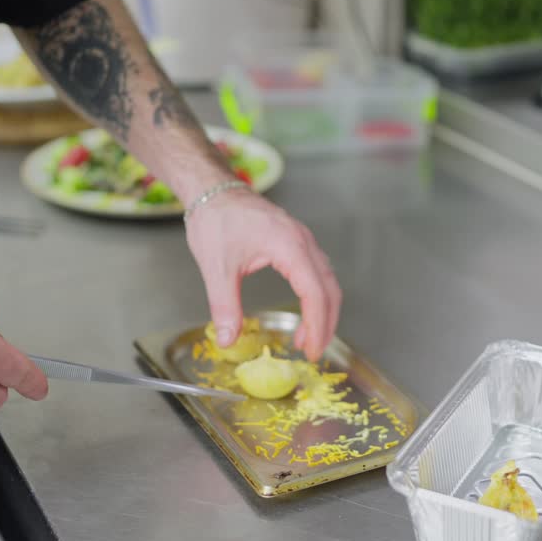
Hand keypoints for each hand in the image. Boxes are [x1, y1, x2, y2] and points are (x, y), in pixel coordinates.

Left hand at [185, 190, 341, 361]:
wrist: (212, 189)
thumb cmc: (215, 219)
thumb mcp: (217, 267)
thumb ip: (224, 306)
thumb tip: (227, 340)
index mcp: (289, 246)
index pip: (314, 293)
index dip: (316, 325)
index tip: (310, 350)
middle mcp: (303, 241)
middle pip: (329, 289)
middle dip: (326, 323)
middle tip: (314, 351)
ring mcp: (302, 239)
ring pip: (326, 280)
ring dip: (323, 311)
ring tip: (307, 338)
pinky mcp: (295, 241)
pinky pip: (316, 271)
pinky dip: (316, 296)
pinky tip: (302, 311)